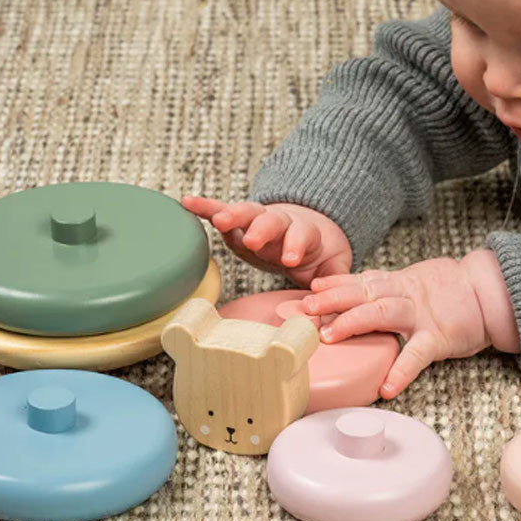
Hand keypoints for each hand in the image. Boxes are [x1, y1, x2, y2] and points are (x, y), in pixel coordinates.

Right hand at [181, 196, 352, 286]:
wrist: (311, 229)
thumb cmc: (319, 253)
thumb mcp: (333, 269)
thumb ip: (332, 287)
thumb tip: (327, 319)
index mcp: (304, 234)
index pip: (300, 236)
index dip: (296, 246)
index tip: (291, 259)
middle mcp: (280, 223)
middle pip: (271, 220)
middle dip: (261, 229)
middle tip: (253, 240)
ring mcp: (258, 219)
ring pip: (245, 212)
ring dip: (233, 215)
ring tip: (220, 220)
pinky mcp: (239, 220)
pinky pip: (220, 209)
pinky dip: (204, 206)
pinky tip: (186, 202)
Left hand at [301, 256, 495, 398]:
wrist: (489, 292)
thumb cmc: (448, 290)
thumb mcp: (411, 281)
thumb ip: (383, 287)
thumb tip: (348, 290)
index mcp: (396, 283)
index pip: (359, 281)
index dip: (334, 284)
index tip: (311, 290)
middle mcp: (404, 295)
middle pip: (362, 293)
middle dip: (332, 300)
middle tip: (306, 309)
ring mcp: (420, 315)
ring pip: (382, 313)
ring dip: (353, 322)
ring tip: (328, 336)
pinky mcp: (439, 337)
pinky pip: (417, 354)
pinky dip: (401, 370)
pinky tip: (386, 387)